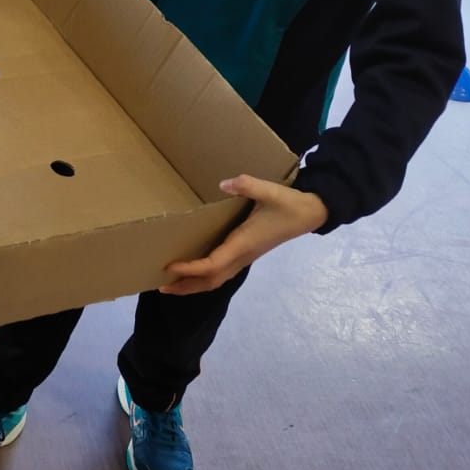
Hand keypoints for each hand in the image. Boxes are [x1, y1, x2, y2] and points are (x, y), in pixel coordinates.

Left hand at [160, 176, 328, 295]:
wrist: (309, 214)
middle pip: (210, 280)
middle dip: (186, 285)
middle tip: (160, 286)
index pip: (212, 265)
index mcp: (243, 244)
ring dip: (193, 285)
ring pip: (216, 279)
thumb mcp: (270, 190)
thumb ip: (248, 185)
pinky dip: (205, 277)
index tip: (169, 266)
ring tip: (171, 285)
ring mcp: (245, 257)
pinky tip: (194, 272)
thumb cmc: (288, 204)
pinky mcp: (246, 254)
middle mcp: (242, 256)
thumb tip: (225, 184)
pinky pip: (222, 272)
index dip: (190, 269)